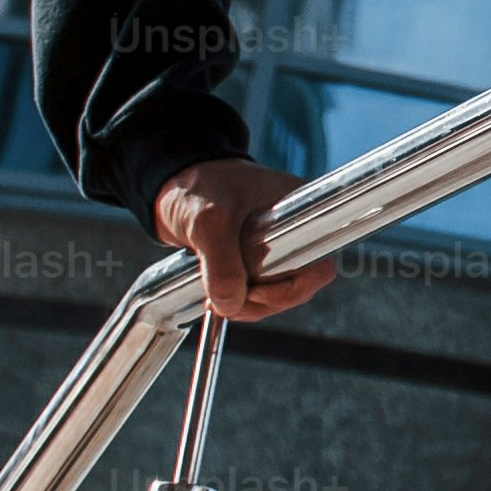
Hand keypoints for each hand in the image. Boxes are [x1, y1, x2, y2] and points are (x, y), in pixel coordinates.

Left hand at [150, 157, 334, 321]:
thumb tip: (231, 303)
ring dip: (249, 306)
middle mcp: (292, 233)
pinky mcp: (250, 263)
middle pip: (299, 286)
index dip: (295, 286)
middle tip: (232, 301)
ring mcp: (271, 249)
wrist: (171, 185)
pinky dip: (237, 303)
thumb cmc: (198, 187)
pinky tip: (215, 298)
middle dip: (266, 301)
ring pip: (276, 296)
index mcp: (299, 212)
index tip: (258, 291)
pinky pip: (255, 295)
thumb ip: (221, 262)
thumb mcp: (210, 220)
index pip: (319, 263)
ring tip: (217, 298)